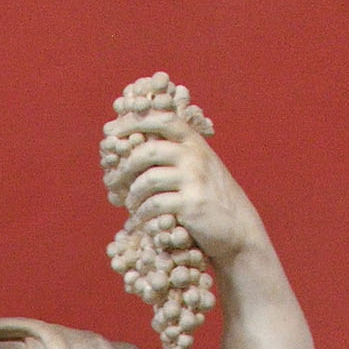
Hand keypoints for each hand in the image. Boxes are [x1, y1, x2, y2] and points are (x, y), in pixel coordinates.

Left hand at [115, 126, 264, 264]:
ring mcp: (194, 179)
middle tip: (113, 180)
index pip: (162, 119)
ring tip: (129, 204)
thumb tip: (130, 149)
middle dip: (125, 166)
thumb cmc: (211, 197)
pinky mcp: (191, 204)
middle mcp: (195, 156)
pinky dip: (141, 213)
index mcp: (194, 142)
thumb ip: (174, 153)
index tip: (111, 130)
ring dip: (132, 194)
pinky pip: (154, 204)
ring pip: (148, 180)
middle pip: (148, 150)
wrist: (237, 228)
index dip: (134, 121)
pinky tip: (139, 219)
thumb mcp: (198, 166)